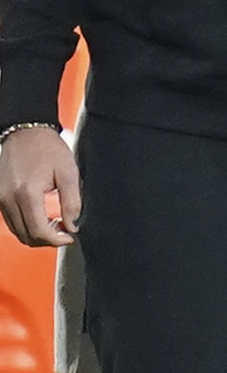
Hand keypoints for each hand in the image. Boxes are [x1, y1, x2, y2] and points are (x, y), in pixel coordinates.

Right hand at [0, 124, 78, 247]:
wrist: (25, 132)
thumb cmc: (48, 149)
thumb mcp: (69, 172)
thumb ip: (72, 202)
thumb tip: (72, 226)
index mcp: (26, 193)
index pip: (38, 231)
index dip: (56, 240)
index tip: (70, 236)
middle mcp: (8, 199)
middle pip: (25, 235)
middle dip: (47, 239)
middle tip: (65, 231)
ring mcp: (0, 198)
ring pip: (17, 231)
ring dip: (36, 234)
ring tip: (55, 223)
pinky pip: (11, 221)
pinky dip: (26, 225)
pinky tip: (42, 217)